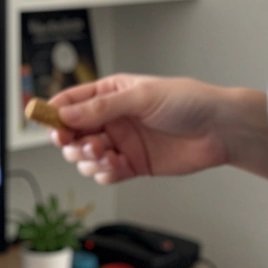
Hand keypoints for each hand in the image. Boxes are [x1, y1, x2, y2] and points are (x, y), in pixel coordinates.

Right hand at [48, 74, 236, 183]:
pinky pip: (105, 174)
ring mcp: (122, 142)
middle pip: (72, 134)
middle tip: (79, 144)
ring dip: (87, 159)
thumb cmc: (189, 102)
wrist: (219, 129)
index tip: (48, 123)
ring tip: (104, 153)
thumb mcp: (142, 97)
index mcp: (112, 93)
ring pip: (85, 157)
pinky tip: (117, 165)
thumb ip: (103, 108)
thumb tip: (67, 114)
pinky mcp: (133, 165)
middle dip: (70, 141)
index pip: (71, 102)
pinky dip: (105, 172)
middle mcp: (113, 118)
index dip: (55, 113)